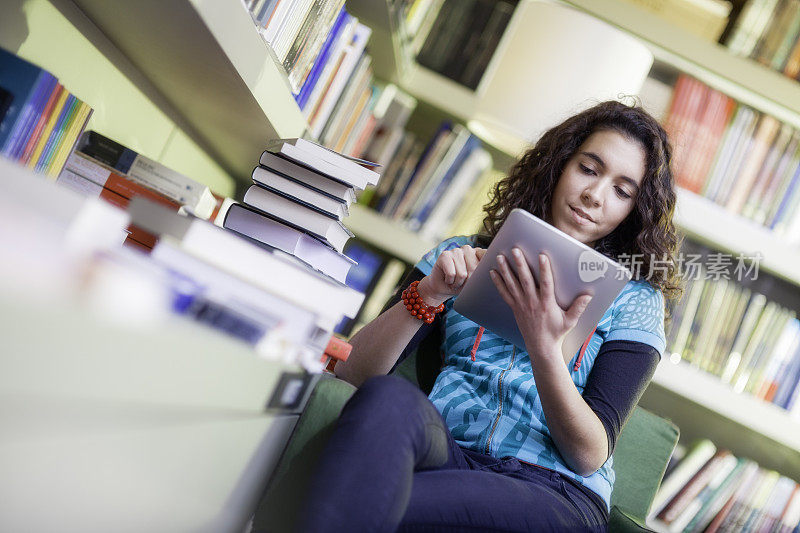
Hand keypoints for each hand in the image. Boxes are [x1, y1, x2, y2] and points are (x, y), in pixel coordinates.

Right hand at [418, 245, 486, 305]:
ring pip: (462, 274)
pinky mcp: (445, 255)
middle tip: (462, 281)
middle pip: (474, 270)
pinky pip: (452, 274)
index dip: (485, 270)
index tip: (483, 276)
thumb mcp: (475, 281)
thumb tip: (485, 274)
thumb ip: (482, 275)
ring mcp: (456, 251)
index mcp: (479, 254)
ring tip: (454, 280)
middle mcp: (468, 249)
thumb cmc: (461, 284)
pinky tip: (447, 278)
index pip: (488, 257)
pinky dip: (449, 281)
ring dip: (458, 283)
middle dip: (468, 281)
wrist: (441, 287)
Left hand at [490, 248, 591, 363]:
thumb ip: (579, 307)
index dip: (544, 269)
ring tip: (500, 257)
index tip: (542, 256)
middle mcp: (532, 302)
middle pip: (525, 280)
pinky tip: (493, 272)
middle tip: (515, 250)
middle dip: (520, 264)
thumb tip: (588, 295)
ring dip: (506, 270)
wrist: (541, 347)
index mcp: (547, 303)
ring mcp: (521, 304)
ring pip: (512, 284)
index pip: (546, 283)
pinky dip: (498, 283)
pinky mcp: (514, 308)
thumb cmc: (556, 333)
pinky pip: (504, 293)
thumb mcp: (570, 321)